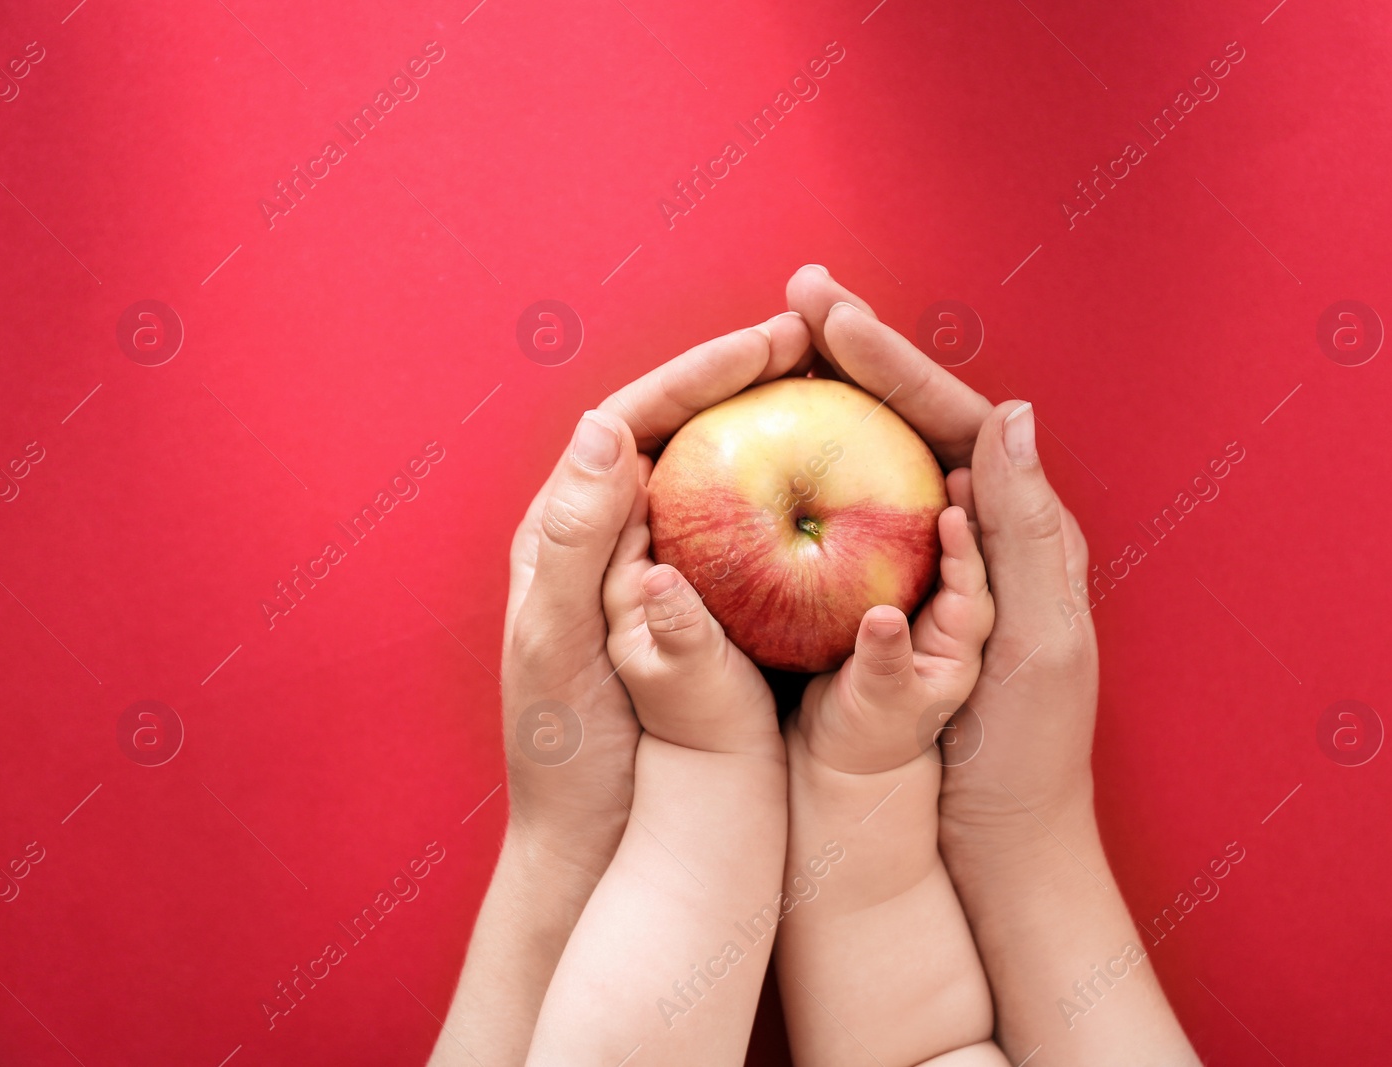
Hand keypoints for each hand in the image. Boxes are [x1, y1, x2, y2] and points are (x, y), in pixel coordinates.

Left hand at [433, 312, 810, 1066]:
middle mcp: (608, 535)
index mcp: (563, 529)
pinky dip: (785, 495)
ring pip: (717, 473)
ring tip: (833, 387)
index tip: (774, 341)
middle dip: (744, 380)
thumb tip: (605, 427)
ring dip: (770, 425)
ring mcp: (655, 570)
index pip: (632, 420)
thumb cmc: (567, 750)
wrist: (595, 841)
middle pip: (680, 431)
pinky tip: (832, 482)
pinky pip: (744, 532)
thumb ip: (575, 539)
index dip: (701, 373)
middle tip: (817, 344)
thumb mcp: (557, 642)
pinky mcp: (695, 609)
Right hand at [784, 265, 1095, 832]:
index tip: (824, 308)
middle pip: (909, 418)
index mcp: (1025, 526)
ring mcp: (930, 562)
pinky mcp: (888, 599)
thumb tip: (1012, 412)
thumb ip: (1029, 532)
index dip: (889, 357)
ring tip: (774, 343)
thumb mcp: (1041, 643)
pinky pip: (845, 516)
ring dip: (828, 395)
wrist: (993, 846)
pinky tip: (766, 444)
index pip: (953, 415)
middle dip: (853, 351)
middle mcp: (981, 528)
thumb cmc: (1025, 754)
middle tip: (793, 293)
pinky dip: (809, 468)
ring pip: (873, 455)